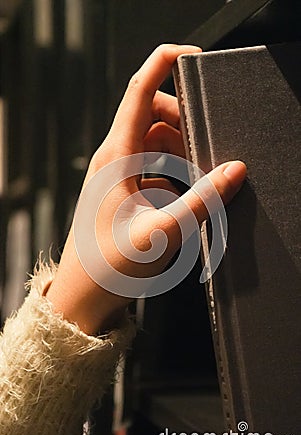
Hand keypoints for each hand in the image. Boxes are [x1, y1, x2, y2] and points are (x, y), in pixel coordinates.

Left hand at [46, 44, 246, 334]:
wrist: (85, 296)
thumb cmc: (112, 265)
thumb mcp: (164, 232)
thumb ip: (203, 200)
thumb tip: (234, 170)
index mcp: (117, 156)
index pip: (140, 92)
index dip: (165, 64)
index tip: (194, 57)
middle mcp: (115, 158)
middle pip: (153, 113)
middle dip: (184, 120)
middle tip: (207, 145)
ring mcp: (118, 174)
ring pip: (154, 140)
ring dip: (180, 149)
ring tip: (200, 174)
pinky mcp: (124, 191)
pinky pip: (152, 167)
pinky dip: (172, 172)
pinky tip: (183, 196)